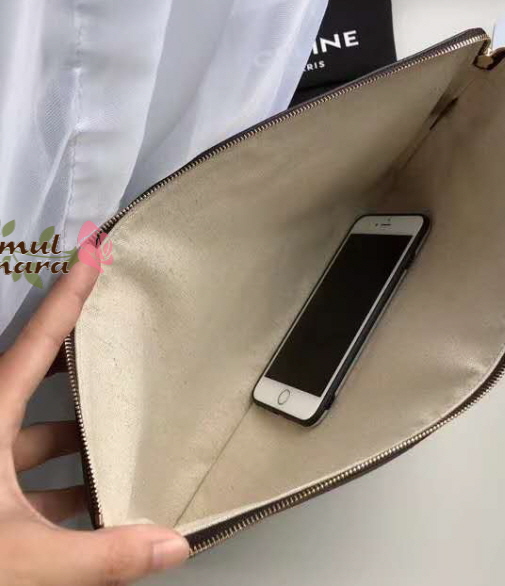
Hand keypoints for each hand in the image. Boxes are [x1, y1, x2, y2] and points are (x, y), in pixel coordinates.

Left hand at [0, 263, 188, 584]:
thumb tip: (177, 546)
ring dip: (78, 439)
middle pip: (40, 382)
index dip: (69, 295)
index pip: (37, 342)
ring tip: (128, 437)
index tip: (94, 252)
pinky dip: (64, 485)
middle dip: (82, 362)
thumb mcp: (24, 559)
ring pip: (36, 437)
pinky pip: (28, 478)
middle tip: (122, 342)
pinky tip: (98, 502)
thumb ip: (102, 556)